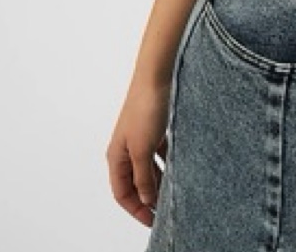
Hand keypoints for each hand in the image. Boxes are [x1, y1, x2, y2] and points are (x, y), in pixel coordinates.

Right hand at [106, 80, 170, 227]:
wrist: (156, 75)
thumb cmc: (145, 108)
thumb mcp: (143, 149)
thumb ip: (143, 176)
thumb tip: (146, 199)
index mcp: (117, 157)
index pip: (122, 193)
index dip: (136, 210)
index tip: (153, 221)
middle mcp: (125, 150)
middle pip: (134, 183)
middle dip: (148, 198)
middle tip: (166, 211)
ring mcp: (139, 139)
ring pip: (148, 169)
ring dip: (158, 182)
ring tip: (174, 193)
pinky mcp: (153, 129)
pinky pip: (159, 154)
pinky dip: (166, 164)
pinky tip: (178, 169)